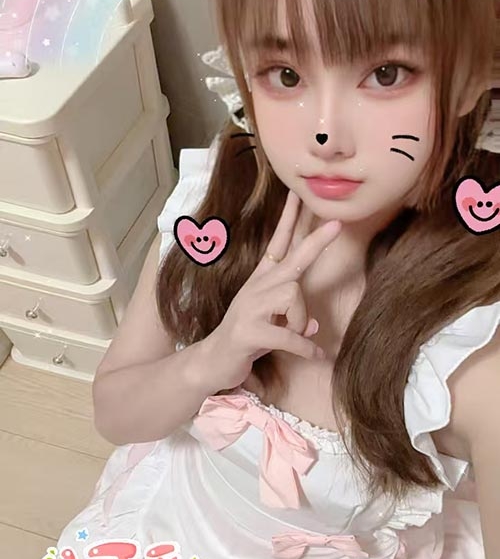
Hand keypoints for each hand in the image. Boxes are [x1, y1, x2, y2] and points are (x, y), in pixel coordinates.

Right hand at [206, 190, 341, 389]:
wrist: (211, 362)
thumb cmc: (246, 340)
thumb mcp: (273, 325)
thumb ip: (293, 320)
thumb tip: (315, 325)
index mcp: (261, 281)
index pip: (277, 244)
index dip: (288, 220)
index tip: (298, 195)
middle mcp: (256, 288)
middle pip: (292, 260)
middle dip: (316, 242)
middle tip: (338, 224)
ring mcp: (250, 308)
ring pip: (293, 297)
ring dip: (301, 322)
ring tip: (298, 338)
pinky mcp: (249, 332)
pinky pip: (289, 335)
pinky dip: (305, 347)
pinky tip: (315, 355)